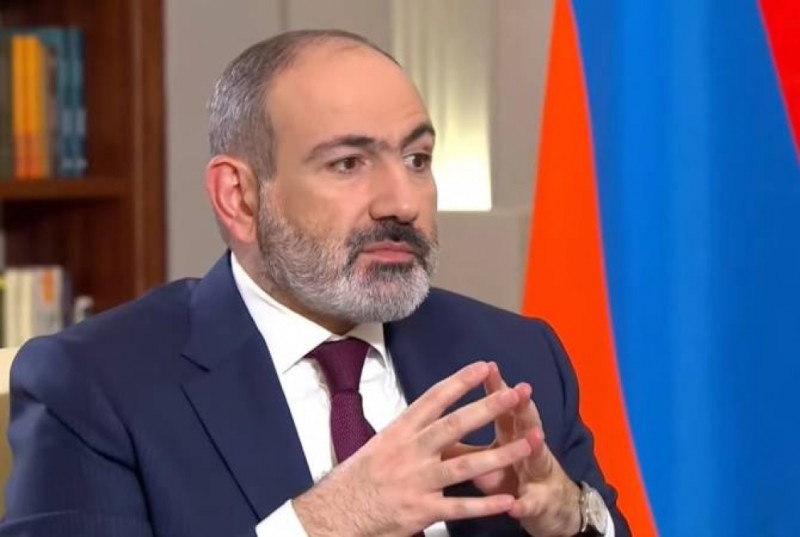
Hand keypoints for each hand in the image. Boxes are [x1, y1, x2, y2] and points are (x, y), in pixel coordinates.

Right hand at [293, 361, 533, 536]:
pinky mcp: (422, 511)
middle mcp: (410, 452)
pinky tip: (508, 501)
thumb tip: (431, 415)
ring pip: (466, 465)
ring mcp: (418, 481)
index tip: (484, 366)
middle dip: (489, 407)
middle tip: (515, 393)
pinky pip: (459, 508)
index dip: (461, 381)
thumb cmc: (358, 478)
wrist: (336, 512)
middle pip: (456, 425)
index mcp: (400, 431)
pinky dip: (485, 505)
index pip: (434, 399)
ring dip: (500, 455)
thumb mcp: (380, 444)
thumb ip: (409, 432)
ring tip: (528, 445)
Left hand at [443, 363, 581, 536]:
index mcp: (511, 433)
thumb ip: (462, 441)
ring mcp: (536, 474)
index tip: (487, 366)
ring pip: (537, 458)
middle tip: (521, 389)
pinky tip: (515, 505)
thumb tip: (432, 423)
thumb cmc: (511, 474)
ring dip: (535, 447)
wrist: (546, 507)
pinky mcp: (538, 503)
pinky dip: (524, 503)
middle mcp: (528, 447)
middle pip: (526, 422)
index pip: (502, 405)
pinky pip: (531, 504)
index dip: (495, 387)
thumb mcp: (485, 456)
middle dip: (523, 406)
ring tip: (535, 436)